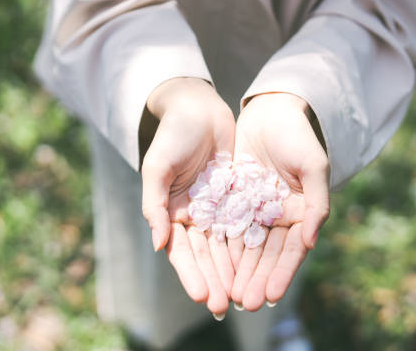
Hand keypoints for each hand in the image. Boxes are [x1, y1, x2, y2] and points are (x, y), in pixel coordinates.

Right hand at [141, 77, 234, 314]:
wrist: (199, 109)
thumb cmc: (173, 135)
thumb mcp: (158, 167)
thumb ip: (155, 204)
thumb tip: (159, 244)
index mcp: (172, 213)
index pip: (182, 251)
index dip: (191, 275)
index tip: (203, 296)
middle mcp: (194, 216)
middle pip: (206, 255)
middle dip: (215, 280)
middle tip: (225, 306)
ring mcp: (216, 208)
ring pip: (227, 246)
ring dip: (234, 271)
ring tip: (244, 295)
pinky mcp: (236, 197)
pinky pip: (244, 225)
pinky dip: (250, 246)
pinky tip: (260, 265)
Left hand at [228, 93, 329, 310]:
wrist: (270, 111)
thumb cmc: (297, 136)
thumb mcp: (313, 166)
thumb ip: (316, 203)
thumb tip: (310, 242)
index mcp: (300, 212)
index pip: (291, 250)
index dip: (282, 273)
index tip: (270, 296)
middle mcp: (278, 216)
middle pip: (266, 254)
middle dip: (256, 279)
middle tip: (244, 304)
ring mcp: (255, 209)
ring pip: (246, 246)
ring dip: (238, 271)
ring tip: (228, 294)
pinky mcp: (234, 199)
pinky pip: (227, 226)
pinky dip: (223, 247)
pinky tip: (215, 266)